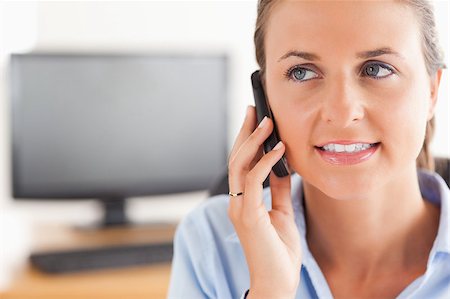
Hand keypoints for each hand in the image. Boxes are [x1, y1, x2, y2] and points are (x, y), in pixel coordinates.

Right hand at [227, 106, 301, 298]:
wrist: (277, 283)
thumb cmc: (278, 251)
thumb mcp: (282, 212)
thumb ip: (278, 189)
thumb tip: (283, 166)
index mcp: (243, 200)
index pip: (241, 164)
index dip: (247, 140)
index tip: (256, 120)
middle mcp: (236, 201)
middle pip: (236, 159)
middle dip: (245, 132)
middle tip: (254, 109)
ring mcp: (239, 208)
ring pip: (240, 165)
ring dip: (253, 141)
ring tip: (267, 121)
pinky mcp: (248, 216)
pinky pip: (254, 181)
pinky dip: (266, 162)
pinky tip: (278, 149)